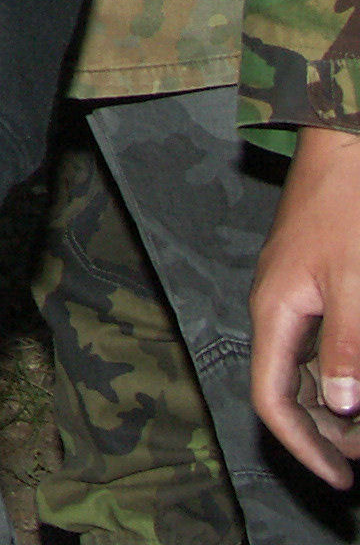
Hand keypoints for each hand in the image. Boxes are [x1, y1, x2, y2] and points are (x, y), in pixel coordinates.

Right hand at [255, 124, 359, 482]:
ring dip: (338, 402)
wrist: (347, 145)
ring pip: (307, 366)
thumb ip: (349, 348)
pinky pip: (321, 340)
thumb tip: (340, 407)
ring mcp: (295, 293)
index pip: (272, 399)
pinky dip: (343, 368)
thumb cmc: (350, 209)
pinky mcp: (315, 281)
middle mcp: (277, 308)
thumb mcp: (357, 284)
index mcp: (276, 312)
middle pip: (289, 388)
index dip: (304, 445)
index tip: (342, 478)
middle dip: (327, 432)